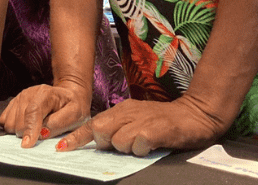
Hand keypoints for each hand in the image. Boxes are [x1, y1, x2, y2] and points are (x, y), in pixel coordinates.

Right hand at [0, 82, 91, 147]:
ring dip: (21, 131)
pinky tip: (27, 125)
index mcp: (45, 93)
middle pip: (19, 121)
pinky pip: (4, 121)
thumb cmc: (72, 106)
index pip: (33, 111)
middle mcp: (29, 93)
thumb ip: (59, 124)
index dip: (29, 129)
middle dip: (29, 133)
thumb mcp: (74, 115)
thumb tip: (42, 134)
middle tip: (42, 132)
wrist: (67, 95)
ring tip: (36, 128)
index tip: (28, 145)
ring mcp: (19, 97)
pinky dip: (13, 127)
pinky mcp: (13, 103)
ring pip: (9, 123)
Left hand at [58, 96, 226, 156]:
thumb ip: (118, 127)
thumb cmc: (165, 120)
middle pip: (99, 130)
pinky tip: (151, 145)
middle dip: (104, 142)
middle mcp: (129, 112)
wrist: (196, 114)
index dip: (76, 137)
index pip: (92, 123)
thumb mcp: (137, 119)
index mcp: (122, 110)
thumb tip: (98, 141)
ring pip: (117, 140)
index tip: (61, 148)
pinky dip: (141, 149)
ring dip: (125, 147)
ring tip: (142, 143)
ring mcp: (142, 120)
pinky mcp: (156, 130)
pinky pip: (138, 144)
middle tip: (121, 144)